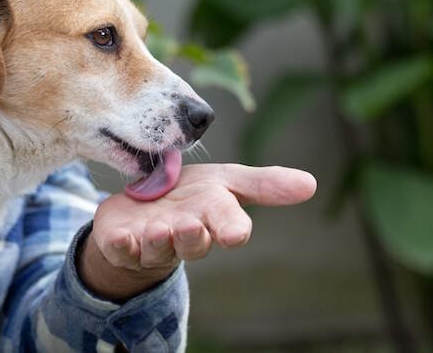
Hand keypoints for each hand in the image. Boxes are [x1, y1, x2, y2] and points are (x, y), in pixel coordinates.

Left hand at [77, 163, 315, 301]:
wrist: (141, 208)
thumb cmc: (190, 196)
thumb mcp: (225, 182)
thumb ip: (262, 185)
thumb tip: (311, 184)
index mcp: (212, 219)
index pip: (228, 227)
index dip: (232, 230)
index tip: (236, 233)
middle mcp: (184, 236)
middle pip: (193, 244)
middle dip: (193, 238)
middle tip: (192, 226)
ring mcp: (152, 243)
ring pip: (158, 248)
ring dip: (159, 241)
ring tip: (159, 228)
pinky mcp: (121, 244)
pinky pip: (121, 250)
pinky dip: (122, 245)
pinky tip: (121, 237)